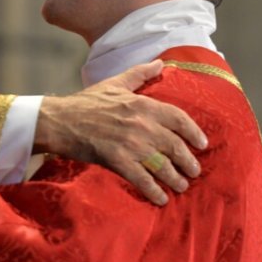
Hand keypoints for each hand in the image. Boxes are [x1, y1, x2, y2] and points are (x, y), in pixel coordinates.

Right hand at [35, 60, 207, 205]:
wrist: (59, 120)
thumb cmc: (86, 102)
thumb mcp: (114, 83)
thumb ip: (140, 74)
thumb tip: (161, 63)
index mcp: (142, 104)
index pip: (178, 119)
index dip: (194, 133)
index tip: (202, 144)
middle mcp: (141, 124)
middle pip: (175, 146)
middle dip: (188, 161)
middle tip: (194, 171)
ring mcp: (131, 144)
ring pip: (163, 165)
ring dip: (175, 179)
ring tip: (181, 186)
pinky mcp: (118, 161)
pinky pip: (143, 180)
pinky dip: (154, 191)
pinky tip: (161, 199)